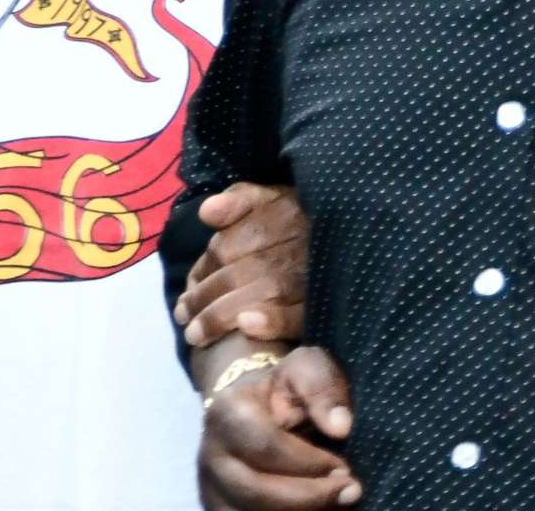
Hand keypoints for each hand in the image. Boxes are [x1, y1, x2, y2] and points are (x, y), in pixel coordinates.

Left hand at [175, 183, 308, 348]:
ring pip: (260, 295)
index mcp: (281, 214)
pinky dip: (272, 321)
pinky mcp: (322, 305)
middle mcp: (295, 243)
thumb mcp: (272, 198)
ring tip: (196, 336)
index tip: (185, 289)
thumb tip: (206, 213)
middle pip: (238, 273)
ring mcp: (310, 276)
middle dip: (204, 299)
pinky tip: (246, 326)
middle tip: (183, 319)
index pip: (229, 245)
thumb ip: (239, 200)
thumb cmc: (301, 219)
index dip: (202, 270)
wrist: (352, 234)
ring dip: (223, 316)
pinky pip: (297, 315)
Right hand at [198, 346, 360, 510]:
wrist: (253, 403)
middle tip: (349, 491)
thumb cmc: (284, 387)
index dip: (308, 462)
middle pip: (256, 491)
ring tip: (335, 503)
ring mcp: (211, 486)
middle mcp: (211, 453)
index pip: (266, 446)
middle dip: (309, 497)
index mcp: (227, 412)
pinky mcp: (218, 508)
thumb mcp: (307, 368)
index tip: (343, 467)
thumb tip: (340, 427)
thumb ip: (323, 389)